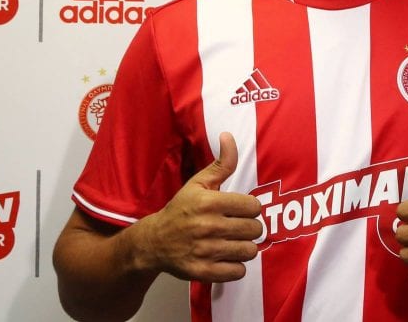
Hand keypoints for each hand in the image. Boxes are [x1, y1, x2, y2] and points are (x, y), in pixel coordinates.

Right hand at [133, 132, 262, 282]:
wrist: (153, 242)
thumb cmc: (180, 210)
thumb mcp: (198, 184)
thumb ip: (221, 163)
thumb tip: (228, 136)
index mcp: (209, 202)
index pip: (253, 206)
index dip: (250, 208)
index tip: (241, 210)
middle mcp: (207, 226)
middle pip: (254, 229)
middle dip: (250, 228)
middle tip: (238, 227)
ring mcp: (205, 251)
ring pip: (249, 251)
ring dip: (245, 248)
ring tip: (234, 242)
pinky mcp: (202, 271)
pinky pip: (237, 272)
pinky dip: (236, 267)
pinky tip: (227, 258)